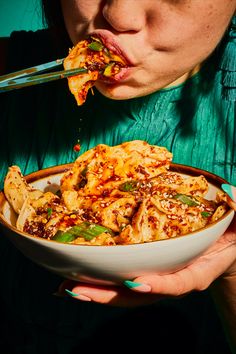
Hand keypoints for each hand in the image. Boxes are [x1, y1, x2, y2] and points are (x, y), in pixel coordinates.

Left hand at [59, 185, 235, 306]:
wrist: (224, 242)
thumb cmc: (230, 230)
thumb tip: (232, 193)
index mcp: (198, 270)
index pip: (179, 283)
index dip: (159, 285)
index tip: (135, 281)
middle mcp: (174, 277)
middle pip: (141, 294)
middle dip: (109, 295)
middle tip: (77, 292)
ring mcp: (159, 275)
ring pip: (127, 291)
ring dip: (98, 291)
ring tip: (68, 289)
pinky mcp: (149, 267)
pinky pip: (124, 277)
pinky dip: (102, 279)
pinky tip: (78, 276)